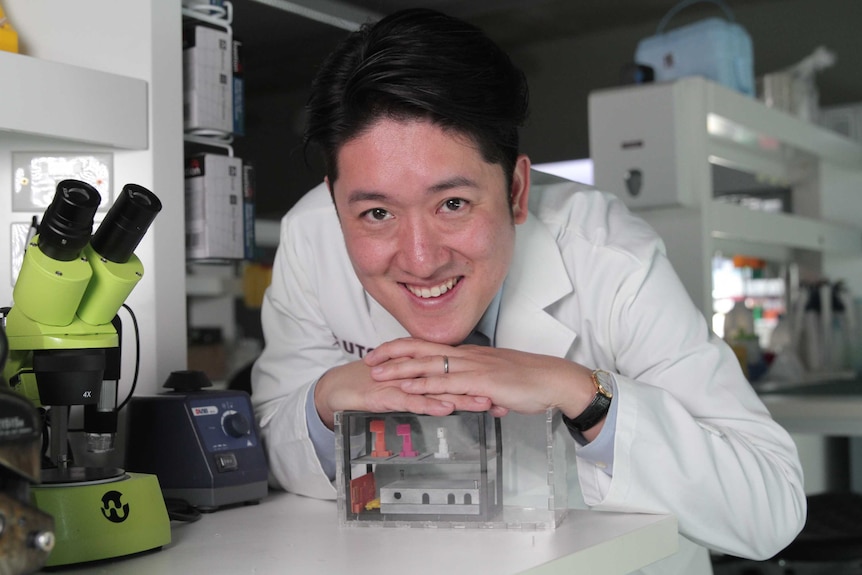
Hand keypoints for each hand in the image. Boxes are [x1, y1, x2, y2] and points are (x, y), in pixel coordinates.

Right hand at [313, 356, 492, 428]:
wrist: (339, 388)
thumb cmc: (372, 387)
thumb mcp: (407, 390)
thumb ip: (429, 393)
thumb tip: (453, 401)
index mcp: (422, 370)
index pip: (457, 375)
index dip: (480, 383)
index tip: (504, 392)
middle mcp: (415, 373)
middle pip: (452, 380)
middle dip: (479, 389)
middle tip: (505, 397)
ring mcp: (401, 382)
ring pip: (436, 389)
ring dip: (461, 397)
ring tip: (483, 403)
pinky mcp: (387, 394)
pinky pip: (411, 400)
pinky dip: (429, 404)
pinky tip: (444, 408)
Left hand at [364, 338, 596, 419]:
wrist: (554, 380)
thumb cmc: (532, 382)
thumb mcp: (500, 384)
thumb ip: (486, 391)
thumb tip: (484, 401)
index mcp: (470, 354)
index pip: (430, 347)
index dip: (404, 348)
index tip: (384, 352)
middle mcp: (467, 356)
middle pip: (421, 350)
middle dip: (392, 354)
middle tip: (368, 359)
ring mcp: (472, 368)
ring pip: (428, 366)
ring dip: (400, 370)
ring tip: (378, 375)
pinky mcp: (480, 382)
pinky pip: (446, 383)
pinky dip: (424, 385)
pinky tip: (408, 388)